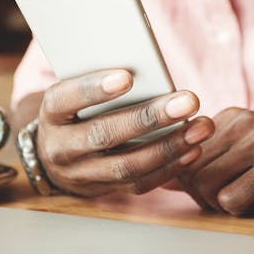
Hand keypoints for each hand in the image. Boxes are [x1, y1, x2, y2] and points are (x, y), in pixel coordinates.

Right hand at [36, 69, 214, 196]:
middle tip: (188, 101)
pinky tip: (193, 149)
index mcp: (52, 111)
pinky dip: (169, 167)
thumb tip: (146, 63)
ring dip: (169, 146)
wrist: (53, 153)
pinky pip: (139, 184)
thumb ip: (102, 79)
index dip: (95, 89)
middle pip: (105, 134)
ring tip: (201, 126)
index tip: (127, 76)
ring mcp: (81, 173)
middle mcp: (61, 146)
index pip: (67, 98)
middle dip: (150, 117)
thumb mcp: (76, 90)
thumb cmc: (76, 108)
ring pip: (126, 165)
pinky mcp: (103, 190)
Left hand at [178, 108, 253, 214]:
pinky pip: (233, 200)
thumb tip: (164, 176)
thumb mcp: (251, 152)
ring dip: (221, 204)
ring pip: (207, 185)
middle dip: (202, 196)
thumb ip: (211, 161)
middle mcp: (245, 122)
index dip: (189, 179)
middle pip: (191, 171)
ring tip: (248, 199)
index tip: (209, 187)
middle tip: (232, 200)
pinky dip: (243, 211)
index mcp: (233, 115)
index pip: (182, 151)